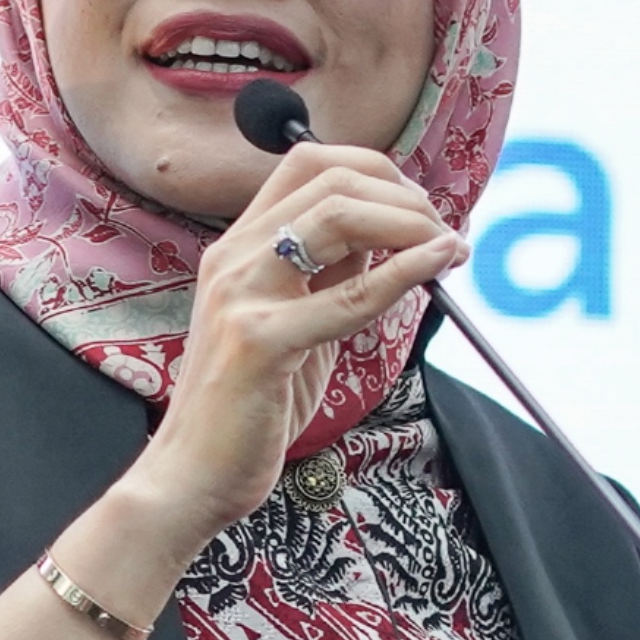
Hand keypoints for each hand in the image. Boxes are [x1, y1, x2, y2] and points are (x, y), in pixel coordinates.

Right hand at [80, 141, 468, 569]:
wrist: (191, 477)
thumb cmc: (245, 409)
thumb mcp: (292, 325)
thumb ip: (328, 277)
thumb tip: (387, 236)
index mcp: (237, 247)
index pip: (309, 163)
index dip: (376, 171)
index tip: (419, 205)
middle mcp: (233, 258)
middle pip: (331, 179)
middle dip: (404, 194)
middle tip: (443, 230)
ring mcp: (241, 295)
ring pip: (339, 218)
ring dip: (411, 223)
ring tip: (448, 247)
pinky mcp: (260, 342)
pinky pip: (350, 295)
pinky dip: (405, 271)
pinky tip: (438, 265)